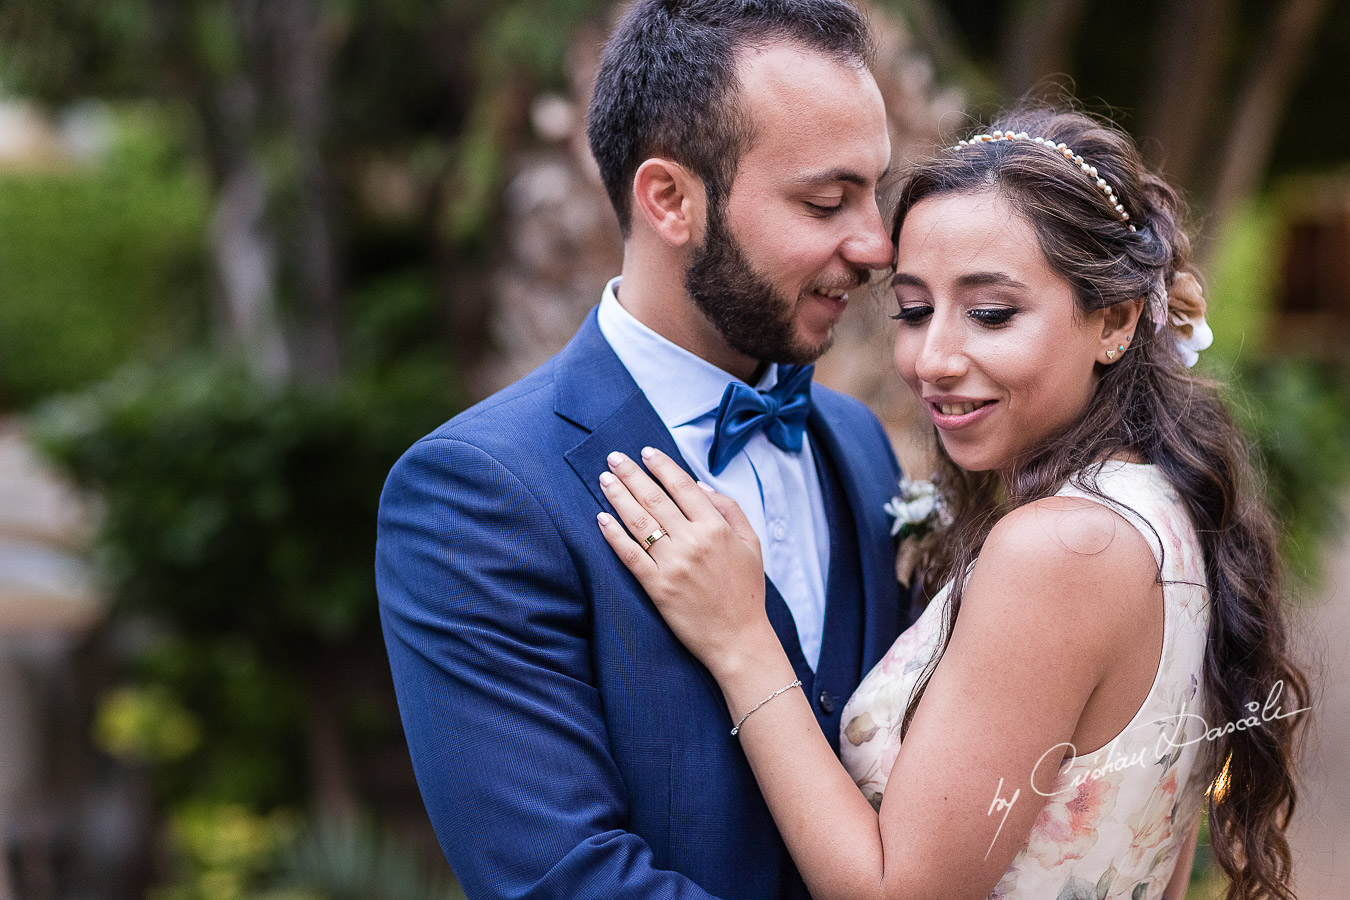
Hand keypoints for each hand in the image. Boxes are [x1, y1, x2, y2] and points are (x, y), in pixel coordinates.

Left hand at [596, 447, 772, 675]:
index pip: (683, 487)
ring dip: (618, 497)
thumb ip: (728, 509)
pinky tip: (602, 519)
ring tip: (604, 480)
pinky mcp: (657, 587)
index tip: (646, 452)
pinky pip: (630, 555)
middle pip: (655, 499)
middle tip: (613, 458)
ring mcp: (673, 565)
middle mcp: (693, 542)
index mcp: (716, 528)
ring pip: (639, 522)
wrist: (739, 640)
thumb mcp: (750, 543)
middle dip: (631, 474)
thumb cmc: (746, 591)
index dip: (662, 466)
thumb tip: (698, 485)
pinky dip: (614, 535)